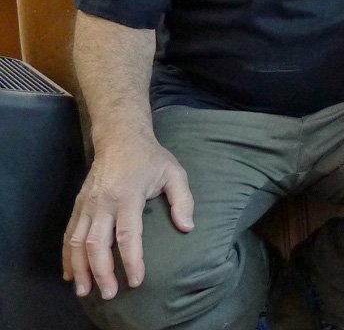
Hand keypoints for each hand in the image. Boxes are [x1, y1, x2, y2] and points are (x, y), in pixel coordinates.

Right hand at [63, 134, 193, 299]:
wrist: (119, 138)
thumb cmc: (150, 158)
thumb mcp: (174, 172)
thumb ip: (183, 200)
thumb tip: (187, 228)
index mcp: (128, 195)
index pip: (128, 234)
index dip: (131, 260)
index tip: (136, 280)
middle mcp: (103, 202)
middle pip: (97, 244)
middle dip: (102, 272)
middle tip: (110, 294)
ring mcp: (87, 204)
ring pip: (78, 242)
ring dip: (80, 269)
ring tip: (85, 291)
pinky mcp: (78, 205)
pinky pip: (69, 234)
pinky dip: (67, 256)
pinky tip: (70, 274)